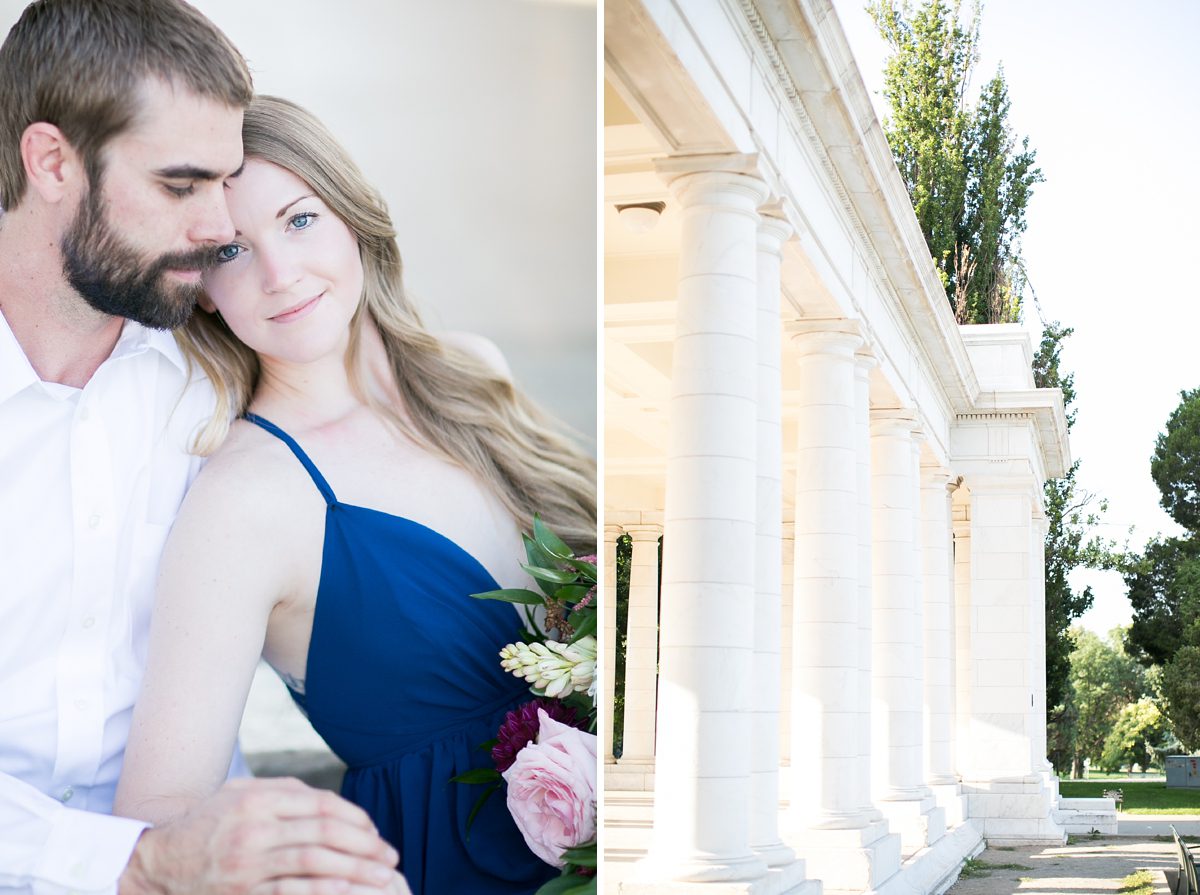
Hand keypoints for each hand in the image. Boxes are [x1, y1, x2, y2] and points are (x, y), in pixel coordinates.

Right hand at [118, 777, 398, 894]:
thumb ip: (284, 790)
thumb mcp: (238, 792)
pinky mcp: (244, 892)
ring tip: (382, 878)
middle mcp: (255, 829)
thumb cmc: (206, 823)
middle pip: (324, 834)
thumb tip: (332, 802)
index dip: (356, 818)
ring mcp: (249, 864)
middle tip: (391, 857)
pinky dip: (325, 893)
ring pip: (314, 865)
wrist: (157, 865)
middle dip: (365, 846)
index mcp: (258, 798)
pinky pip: (293, 893)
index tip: (376, 831)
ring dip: (355, 872)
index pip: (322, 804)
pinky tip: (349, 894)